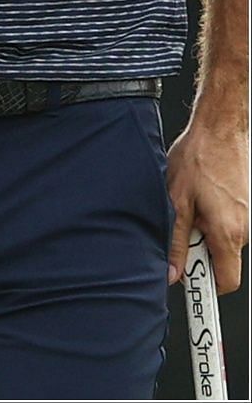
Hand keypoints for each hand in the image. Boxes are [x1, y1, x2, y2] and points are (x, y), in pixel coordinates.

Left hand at [167, 114, 249, 291]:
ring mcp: (250, 217)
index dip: (207, 284)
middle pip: (224, 260)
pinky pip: (230, 223)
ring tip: (192, 204)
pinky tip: (202, 196)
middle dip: (201, 250)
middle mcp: (245, 229)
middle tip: (183, 227)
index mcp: (228, 233)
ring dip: (206, 230)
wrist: (218, 130)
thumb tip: (171, 272)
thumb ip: (176, 242)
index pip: (227, 281)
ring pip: (225, 240)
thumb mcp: (175, 202)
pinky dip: (214, 217)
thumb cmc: (197, 159)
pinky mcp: (248, 206)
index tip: (190, 284)